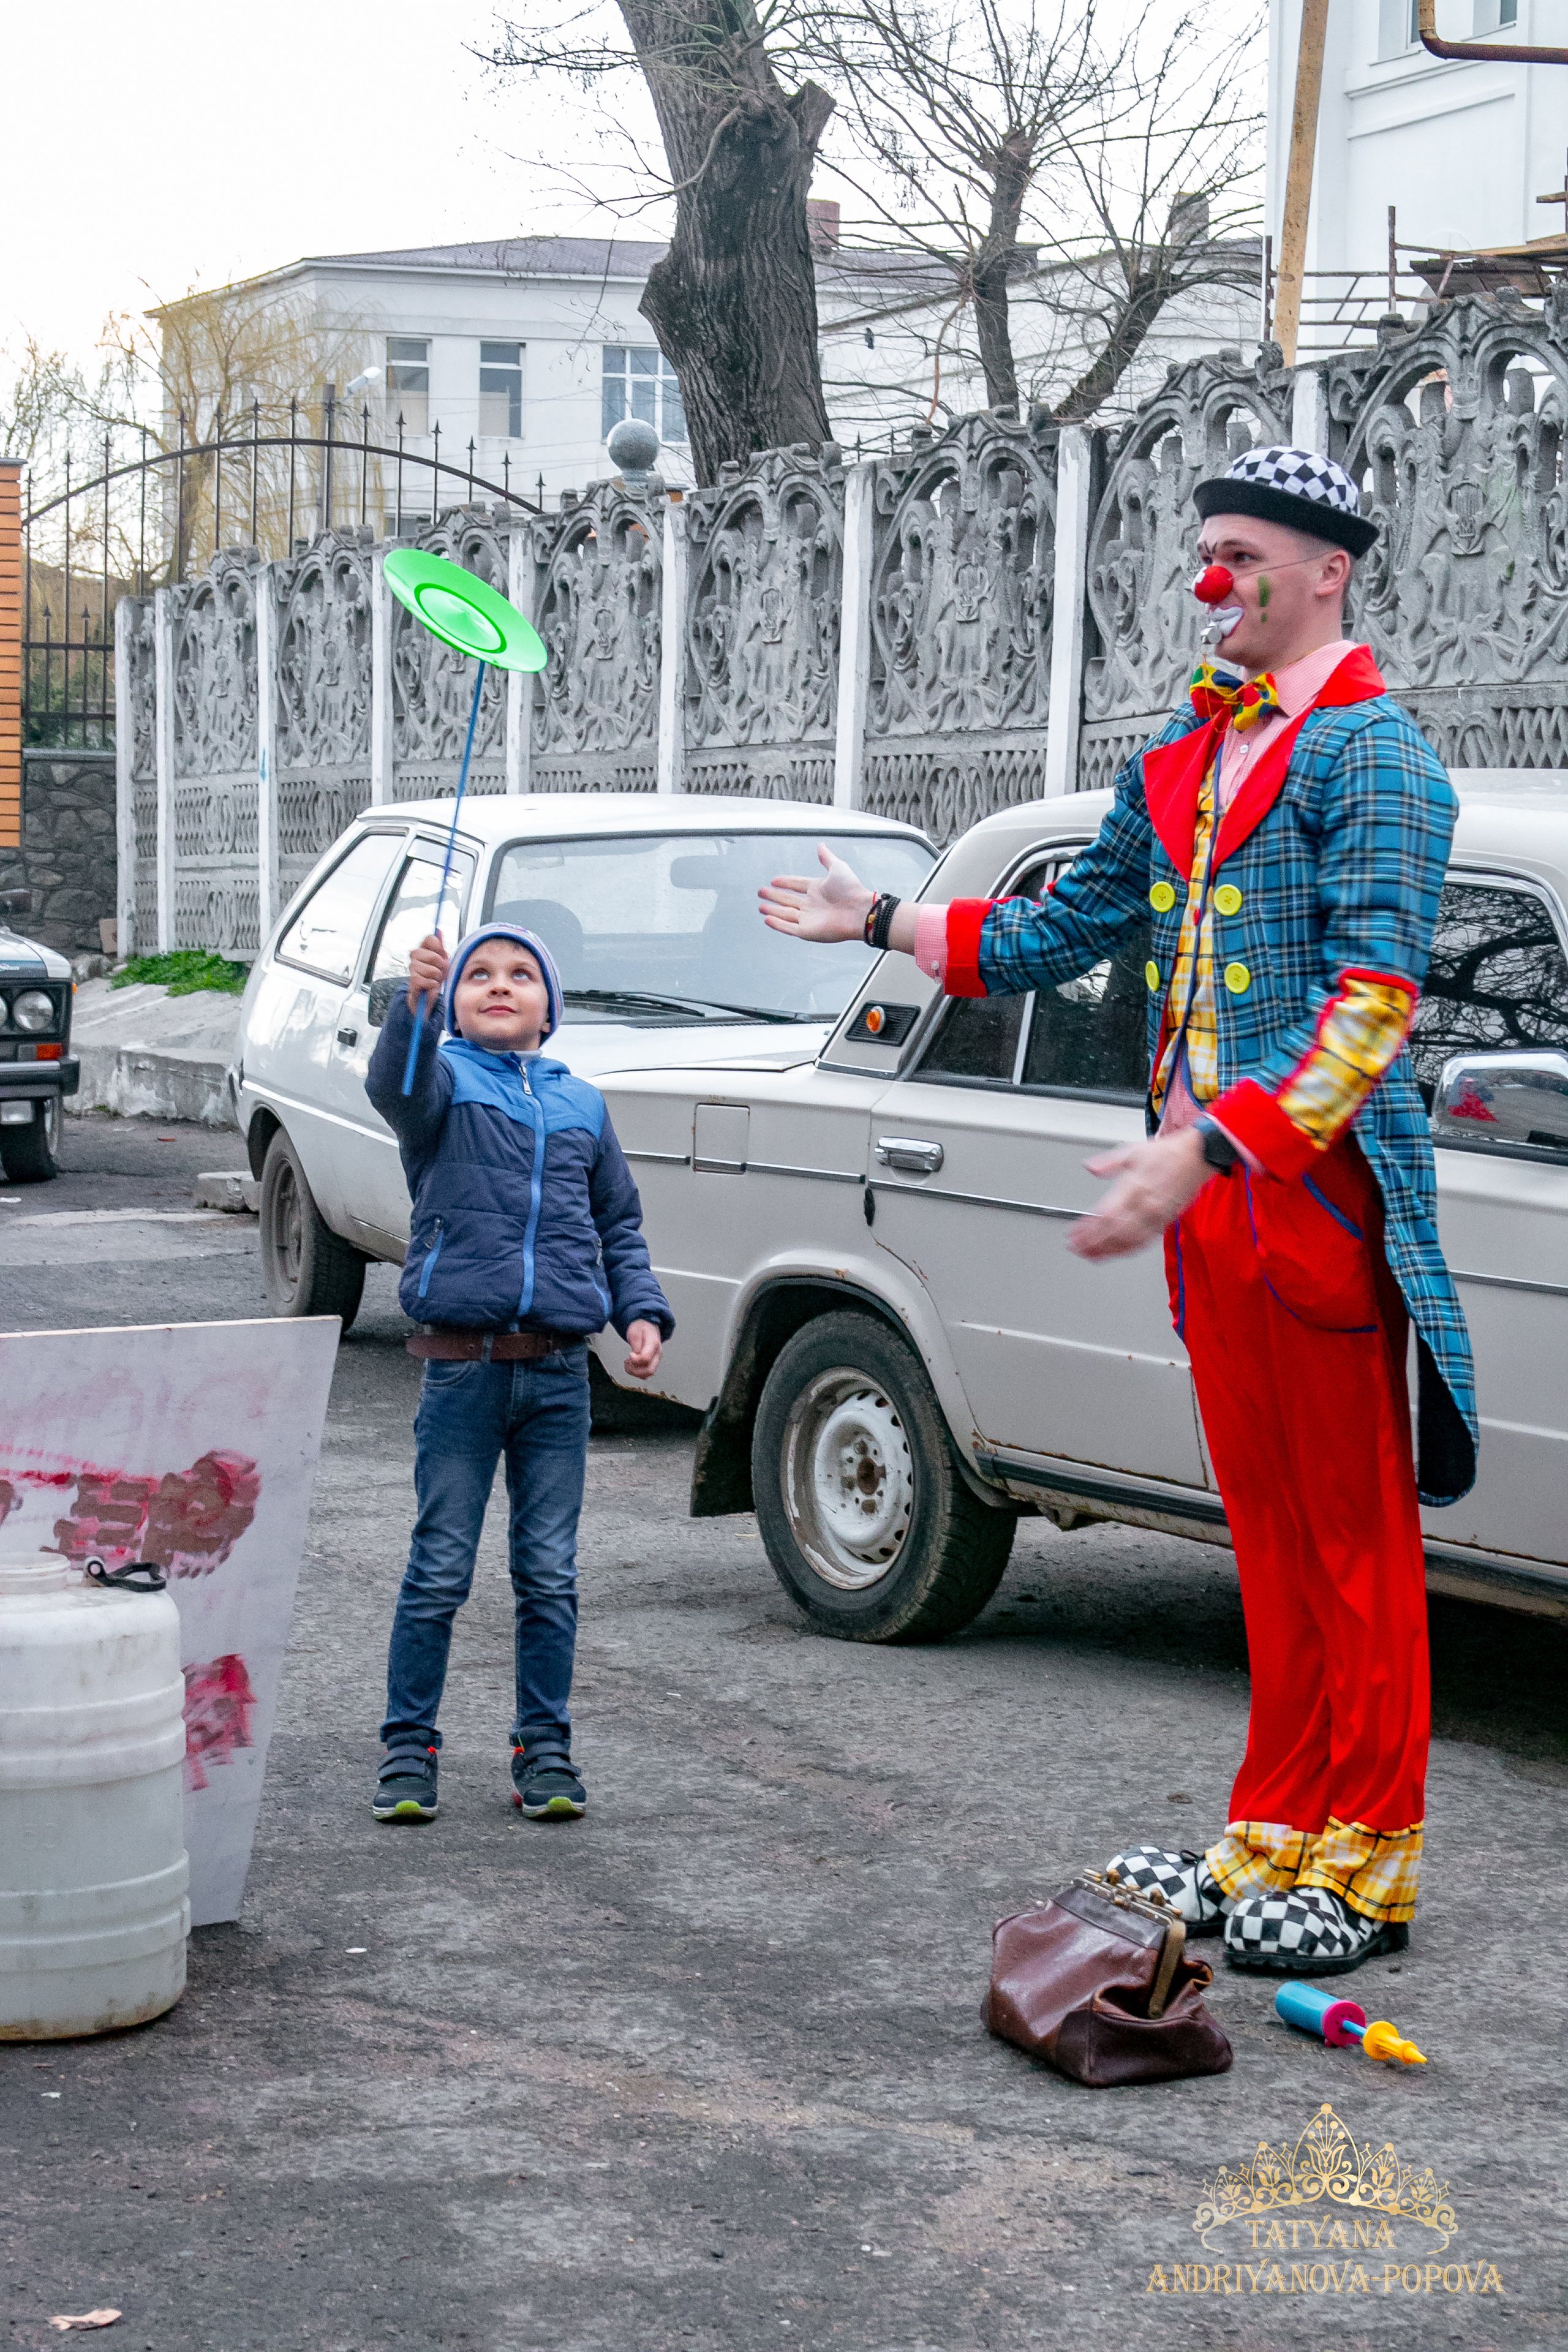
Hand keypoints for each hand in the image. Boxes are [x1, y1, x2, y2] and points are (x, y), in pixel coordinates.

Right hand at [407, 933, 447, 1012]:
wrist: (426, 994)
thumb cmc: (435, 975)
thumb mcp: (442, 960)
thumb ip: (440, 946)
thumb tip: (439, 931)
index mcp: (423, 947)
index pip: (431, 938)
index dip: (440, 949)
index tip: (442, 957)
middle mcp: (415, 954)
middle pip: (434, 956)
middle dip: (442, 967)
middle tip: (440, 972)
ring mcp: (412, 966)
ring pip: (433, 971)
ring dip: (438, 978)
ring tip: (435, 979)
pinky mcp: (412, 979)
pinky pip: (429, 981)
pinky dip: (433, 986)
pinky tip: (430, 986)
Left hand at [624, 1320, 662, 1380]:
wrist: (647, 1326)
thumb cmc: (640, 1328)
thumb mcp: (635, 1331)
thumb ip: (636, 1345)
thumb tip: (635, 1358)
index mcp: (654, 1344)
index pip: (646, 1359)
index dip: (635, 1360)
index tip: (630, 1354)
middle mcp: (658, 1354)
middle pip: (649, 1370)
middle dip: (634, 1369)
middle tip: (627, 1361)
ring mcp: (656, 1360)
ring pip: (647, 1375)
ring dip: (633, 1372)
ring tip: (627, 1362)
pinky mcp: (652, 1364)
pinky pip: (645, 1375)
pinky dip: (635, 1373)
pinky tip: (631, 1364)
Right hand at [758, 843, 873, 942]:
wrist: (859, 911)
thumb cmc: (852, 890)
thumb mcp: (837, 868)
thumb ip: (827, 858)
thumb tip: (821, 846)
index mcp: (818, 889)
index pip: (797, 885)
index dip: (785, 882)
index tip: (774, 880)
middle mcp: (812, 904)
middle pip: (788, 900)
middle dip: (774, 896)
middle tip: (761, 892)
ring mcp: (809, 919)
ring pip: (786, 914)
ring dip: (773, 910)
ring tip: (760, 906)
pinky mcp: (807, 931)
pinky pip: (789, 928)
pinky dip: (778, 924)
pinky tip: (767, 919)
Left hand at [1067, 1127, 1211, 1261]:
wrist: (1196, 1157)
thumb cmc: (1167, 1154)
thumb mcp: (1132, 1151)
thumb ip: (1108, 1162)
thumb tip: (1090, 1167)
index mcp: (1134, 1187)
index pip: (1106, 1215)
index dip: (1088, 1229)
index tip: (1074, 1235)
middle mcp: (1145, 1205)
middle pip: (1115, 1232)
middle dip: (1093, 1244)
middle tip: (1076, 1249)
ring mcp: (1156, 1216)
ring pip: (1129, 1241)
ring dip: (1108, 1251)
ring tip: (1090, 1255)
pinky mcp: (1165, 1222)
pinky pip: (1144, 1241)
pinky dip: (1128, 1250)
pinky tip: (1116, 1252)